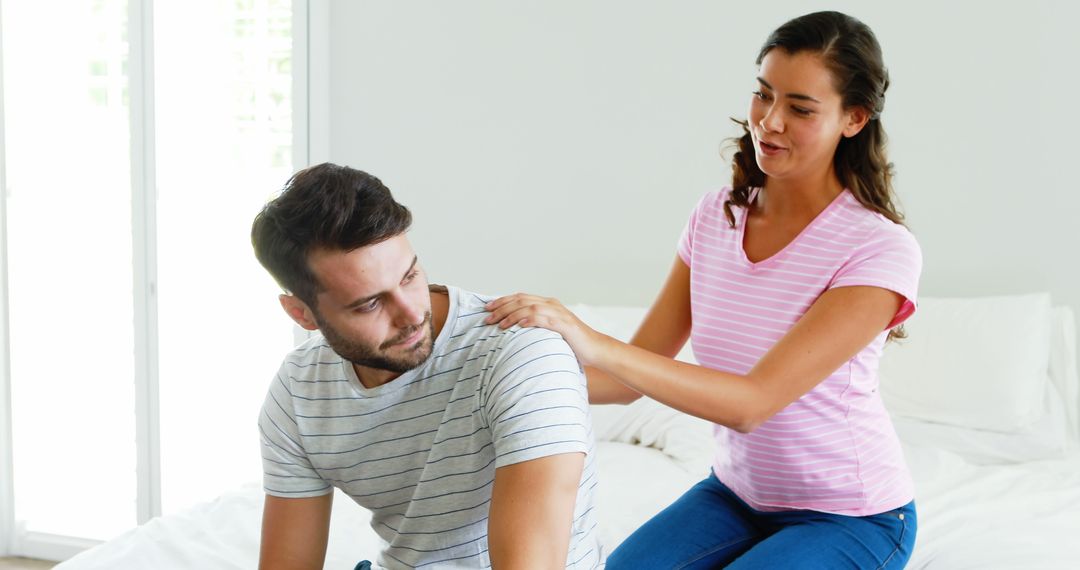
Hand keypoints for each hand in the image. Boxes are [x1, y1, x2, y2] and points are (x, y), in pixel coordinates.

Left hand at [485, 293, 605, 365]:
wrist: (595, 349)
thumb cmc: (571, 343)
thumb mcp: (549, 332)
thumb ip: (535, 326)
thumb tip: (513, 331)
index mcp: (547, 304)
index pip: (520, 297)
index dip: (502, 301)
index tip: (487, 308)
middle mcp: (552, 305)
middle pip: (521, 300)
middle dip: (502, 307)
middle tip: (486, 316)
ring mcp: (559, 314)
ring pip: (530, 307)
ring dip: (511, 314)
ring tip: (498, 323)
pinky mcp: (564, 324)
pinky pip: (544, 318)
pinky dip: (530, 319)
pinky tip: (519, 324)